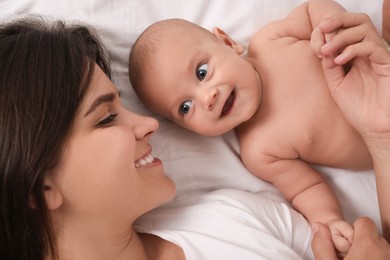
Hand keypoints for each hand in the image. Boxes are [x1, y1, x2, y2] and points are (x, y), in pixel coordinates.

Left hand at [311, 12, 389, 150]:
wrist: (374, 127)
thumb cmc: (357, 107)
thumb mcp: (336, 84)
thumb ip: (329, 66)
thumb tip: (322, 48)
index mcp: (356, 54)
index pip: (345, 29)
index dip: (328, 31)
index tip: (314, 43)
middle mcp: (368, 52)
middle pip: (358, 21)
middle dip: (337, 21)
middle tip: (321, 29)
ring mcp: (378, 56)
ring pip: (364, 29)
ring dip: (341, 36)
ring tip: (326, 51)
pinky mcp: (386, 64)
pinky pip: (372, 46)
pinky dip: (353, 49)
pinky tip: (339, 61)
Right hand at [312, 217, 389, 259]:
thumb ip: (322, 244)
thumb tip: (318, 226)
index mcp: (368, 246)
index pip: (364, 222)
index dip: (351, 231)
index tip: (346, 247)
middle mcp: (385, 250)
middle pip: (373, 235)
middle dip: (361, 243)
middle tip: (350, 258)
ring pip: (380, 247)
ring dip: (370, 253)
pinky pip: (385, 255)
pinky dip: (377, 259)